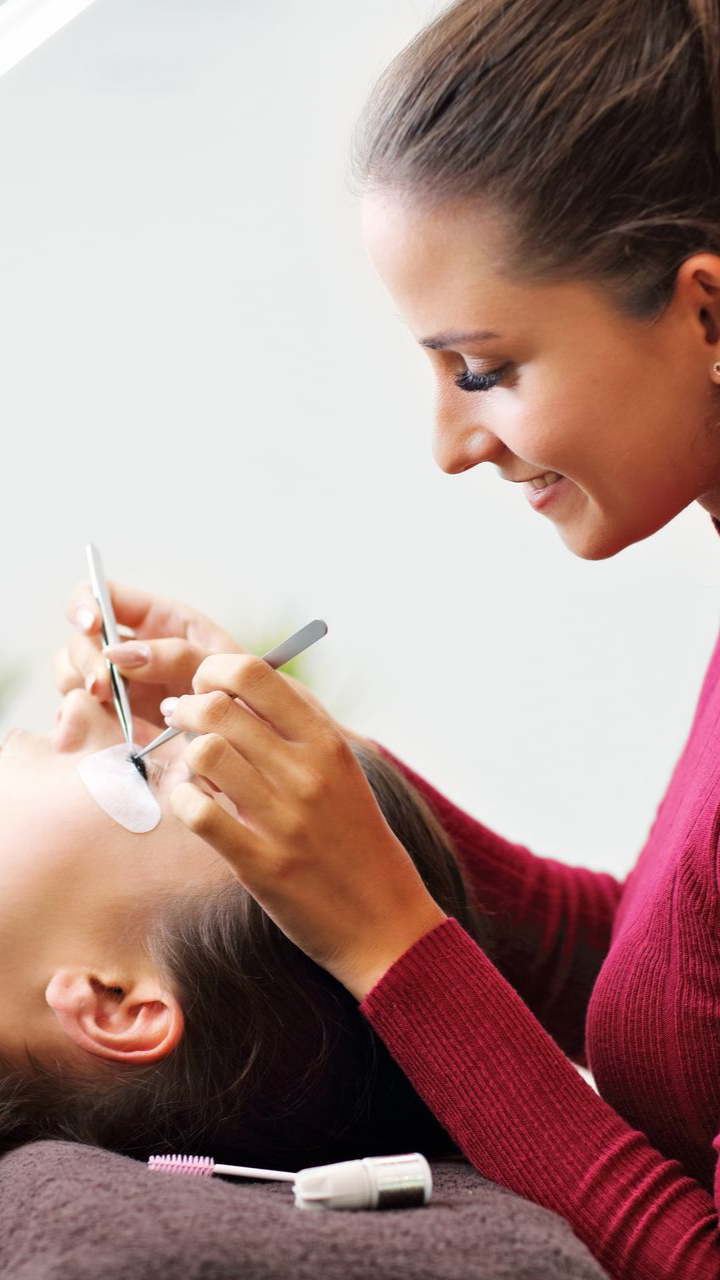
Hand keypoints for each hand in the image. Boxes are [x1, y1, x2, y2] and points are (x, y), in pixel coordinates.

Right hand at [55, 580, 242, 726]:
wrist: (258, 740)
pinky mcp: (116, 718)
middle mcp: (132, 648)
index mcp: (158, 619)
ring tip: (104, 704)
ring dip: (79, 685)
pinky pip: (81, 711)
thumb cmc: (247, 692)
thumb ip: (176, 656)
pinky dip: (79, 716)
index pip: (104, 595)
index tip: (92, 624)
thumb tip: (118, 655)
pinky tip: (95, 726)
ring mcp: (120, 683)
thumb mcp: (220, 666)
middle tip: (100, 686)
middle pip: (81, 638)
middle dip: (84, 658)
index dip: (87, 603)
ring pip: (73, 673)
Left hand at [166, 654, 446, 999]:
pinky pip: (198, 813)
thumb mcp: (342, 771)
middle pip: (219, 708)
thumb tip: (237, 684)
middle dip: (187, 709)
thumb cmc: (355, 839)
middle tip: (181, 722)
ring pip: (204, 753)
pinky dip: (182, 802)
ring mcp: (284, 819)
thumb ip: (298, 726)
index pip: (254, 673)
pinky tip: (191, 806)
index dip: (213, 671)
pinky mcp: (262, 863)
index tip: (205, 687)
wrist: (385, 922)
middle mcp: (308, 773)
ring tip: (191, 770)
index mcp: (328, 743)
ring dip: (184, 756)